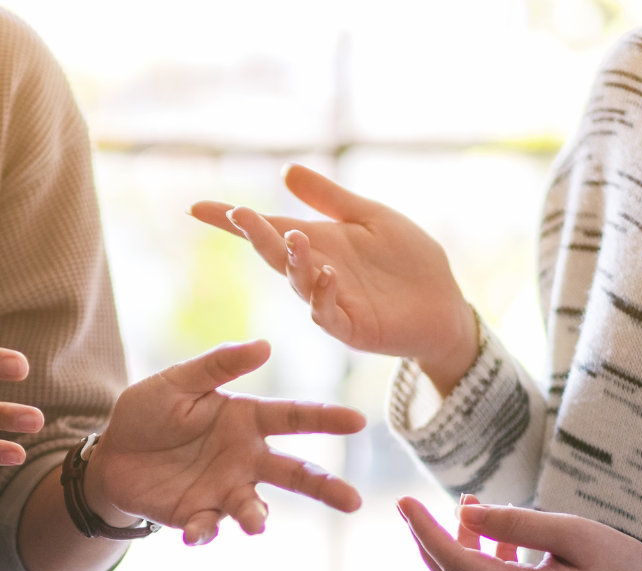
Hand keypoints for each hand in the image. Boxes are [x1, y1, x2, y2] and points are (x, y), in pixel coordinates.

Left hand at [86, 340, 364, 545]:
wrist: (111, 455)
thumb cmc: (149, 412)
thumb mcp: (178, 381)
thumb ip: (218, 365)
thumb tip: (265, 345)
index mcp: (247, 420)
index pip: (294, 417)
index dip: (326, 418)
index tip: (358, 421)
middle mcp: (246, 458)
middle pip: (295, 473)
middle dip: (326, 487)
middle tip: (354, 501)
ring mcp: (225, 490)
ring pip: (255, 508)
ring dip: (257, 517)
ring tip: (256, 525)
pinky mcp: (199, 514)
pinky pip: (210, 526)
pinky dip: (205, 532)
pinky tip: (194, 533)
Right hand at [191, 164, 479, 394]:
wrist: (444, 304)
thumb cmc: (408, 261)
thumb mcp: (370, 217)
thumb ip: (330, 199)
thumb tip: (287, 171)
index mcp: (317, 244)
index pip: (267, 230)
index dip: (232, 221)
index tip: (197, 208)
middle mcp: (315, 272)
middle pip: (275, 254)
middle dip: (255, 235)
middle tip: (238, 214)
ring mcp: (331, 302)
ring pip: (298, 283)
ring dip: (292, 261)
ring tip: (294, 237)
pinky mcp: (352, 328)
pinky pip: (329, 314)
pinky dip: (324, 295)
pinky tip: (328, 274)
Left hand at [397, 494, 641, 570]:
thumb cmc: (625, 566)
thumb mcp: (573, 532)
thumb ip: (516, 523)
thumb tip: (464, 511)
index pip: (455, 563)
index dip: (425, 531)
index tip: (403, 502)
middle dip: (431, 541)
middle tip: (419, 506)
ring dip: (460, 550)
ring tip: (472, 509)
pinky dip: (481, 568)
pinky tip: (496, 540)